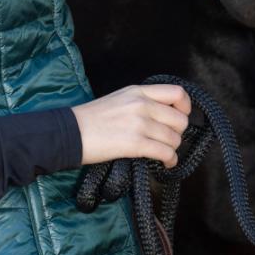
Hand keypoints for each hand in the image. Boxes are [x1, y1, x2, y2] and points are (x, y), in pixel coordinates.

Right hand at [71, 83, 190, 168]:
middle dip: (178, 133)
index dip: (185, 107)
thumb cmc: (91, 119)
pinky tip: (165, 163)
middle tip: (168, 139)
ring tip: (164, 153)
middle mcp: (142, 104)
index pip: (177, 93)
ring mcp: (139, 123)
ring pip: (175, 138)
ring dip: (173, 148)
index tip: (181, 117)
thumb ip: (142, 102)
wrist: (69, 133)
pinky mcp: (135, 143)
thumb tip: (164, 116)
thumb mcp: (119, 99)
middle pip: (180, 119)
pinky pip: (166, 152)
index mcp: (138, 91)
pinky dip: (170, 160)